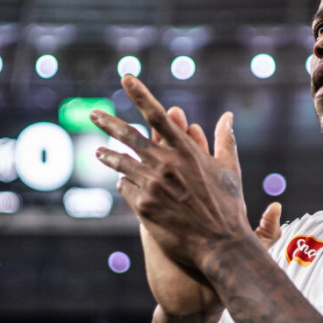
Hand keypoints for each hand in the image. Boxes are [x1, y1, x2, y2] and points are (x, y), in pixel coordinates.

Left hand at [92, 76, 258, 296]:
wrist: (220, 244)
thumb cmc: (229, 206)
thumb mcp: (229, 169)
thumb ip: (224, 140)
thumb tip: (228, 115)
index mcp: (186, 150)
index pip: (157, 115)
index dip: (140, 94)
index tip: (126, 78)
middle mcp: (166, 163)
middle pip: (129, 135)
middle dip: (108, 122)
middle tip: (93, 114)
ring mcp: (152, 184)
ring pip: (122, 163)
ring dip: (109, 155)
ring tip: (98, 152)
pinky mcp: (143, 206)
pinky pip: (126, 188)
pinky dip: (126, 184)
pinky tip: (124, 185)